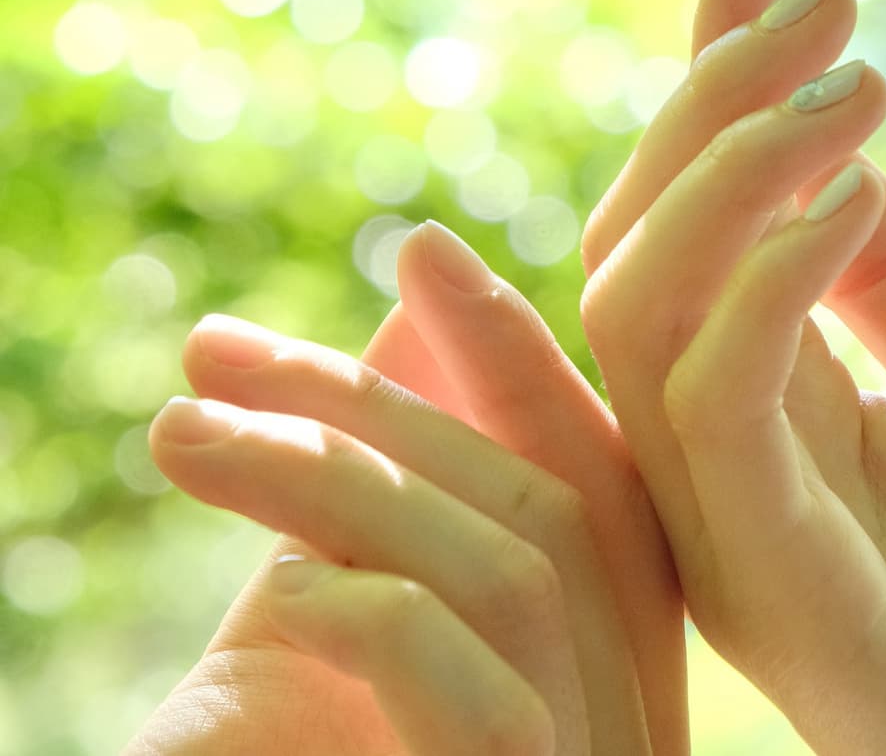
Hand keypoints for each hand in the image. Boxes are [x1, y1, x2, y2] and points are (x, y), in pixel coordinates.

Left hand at [128, 225, 684, 755]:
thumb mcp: (345, 656)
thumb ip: (388, 520)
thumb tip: (396, 345)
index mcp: (602, 672)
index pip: (595, 478)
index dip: (514, 351)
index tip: (420, 249)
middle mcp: (631, 721)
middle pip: (552, 504)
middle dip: (381, 401)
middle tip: (213, 345)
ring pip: (520, 571)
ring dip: (345, 477)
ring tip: (183, 432)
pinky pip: (489, 697)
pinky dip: (377, 615)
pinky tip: (279, 595)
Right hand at [579, 0, 885, 755]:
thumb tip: (832, 126)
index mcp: (747, 412)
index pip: (681, 218)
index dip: (698, 69)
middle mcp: (705, 460)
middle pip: (633, 241)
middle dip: (710, 90)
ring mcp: (725, 523)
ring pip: (642, 302)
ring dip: (734, 157)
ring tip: (850, 75)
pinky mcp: (774, 582)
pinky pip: (718, 397)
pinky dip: (767, 273)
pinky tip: (851, 187)